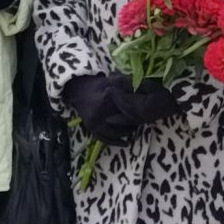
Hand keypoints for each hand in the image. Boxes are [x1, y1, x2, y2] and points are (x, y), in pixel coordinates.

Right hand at [63, 71, 177, 140]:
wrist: (79, 90)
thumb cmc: (98, 85)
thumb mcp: (112, 80)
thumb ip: (127, 82)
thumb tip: (143, 85)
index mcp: (106, 98)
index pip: (126, 107)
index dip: (136, 110)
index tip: (144, 110)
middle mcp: (99, 112)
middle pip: (121, 121)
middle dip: (132, 121)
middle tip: (141, 120)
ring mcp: (94, 122)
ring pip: (115, 132)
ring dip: (126, 132)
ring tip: (135, 128)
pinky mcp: (91, 128)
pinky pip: (104, 139)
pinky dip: (116, 142)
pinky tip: (126, 143)